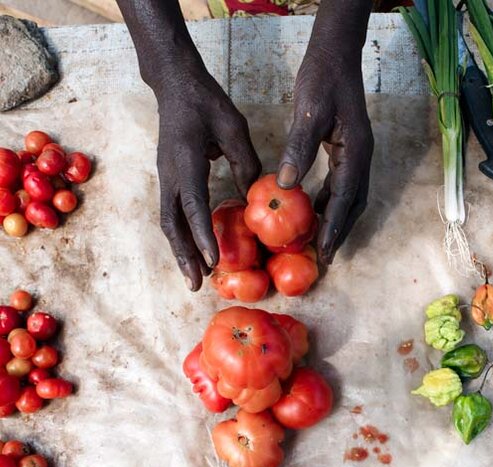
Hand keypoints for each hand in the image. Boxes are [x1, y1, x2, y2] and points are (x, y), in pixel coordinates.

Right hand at [156, 70, 259, 289]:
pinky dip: (182, 234)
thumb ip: (245, 162)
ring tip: (194, 276)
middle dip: (183, 255)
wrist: (175, 84)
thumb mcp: (233, 127)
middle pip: (171, 223)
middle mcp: (170, 174)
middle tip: (196, 284)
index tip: (213, 260)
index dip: (203, 234)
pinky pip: (172, 212)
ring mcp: (166, 176)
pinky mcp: (169, 177)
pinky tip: (194, 248)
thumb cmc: (206, 101)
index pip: (193, 204)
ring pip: (169, 221)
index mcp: (185, 160)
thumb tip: (253, 198)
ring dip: (180, 250)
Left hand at [277, 5, 373, 264]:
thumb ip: (299, 148)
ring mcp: (357, 153)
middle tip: (325, 255)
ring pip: (350, 196)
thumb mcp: (309, 112)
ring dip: (336, 218)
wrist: (336, 55)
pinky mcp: (348, 149)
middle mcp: (361, 157)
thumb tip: (286, 185)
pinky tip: (312, 207)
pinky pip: (342, 183)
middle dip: (341, 230)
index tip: (325, 251)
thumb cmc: (323, 80)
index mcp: (355, 152)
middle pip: (354, 204)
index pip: (345, 198)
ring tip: (319, 239)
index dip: (335, 227)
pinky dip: (330, 200)